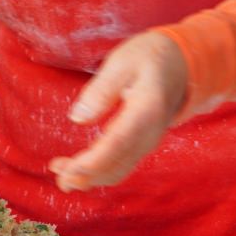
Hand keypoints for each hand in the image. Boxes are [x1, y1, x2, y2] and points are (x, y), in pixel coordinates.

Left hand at [49, 31, 189, 191]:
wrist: (181, 62)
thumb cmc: (148, 57)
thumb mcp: (121, 62)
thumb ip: (101, 90)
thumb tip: (77, 119)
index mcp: (146, 110)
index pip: (117, 143)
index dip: (92, 162)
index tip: (67, 169)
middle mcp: (151, 133)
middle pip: (116, 165)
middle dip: (84, 175)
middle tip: (55, 171)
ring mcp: (148, 142)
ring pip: (117, 171)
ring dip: (88, 178)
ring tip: (59, 174)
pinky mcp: (142, 145)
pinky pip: (120, 166)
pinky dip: (98, 173)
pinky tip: (76, 170)